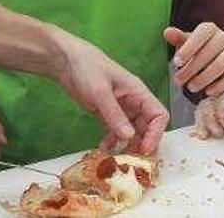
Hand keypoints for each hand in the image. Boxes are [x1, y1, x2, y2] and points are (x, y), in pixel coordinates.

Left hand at [52, 35, 169, 155]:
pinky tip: (104, 148)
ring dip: (127, 145)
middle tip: (132, 161)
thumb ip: (115, 115)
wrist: (65, 61)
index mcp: (138, 92)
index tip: (145, 150)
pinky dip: (113, 141)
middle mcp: (133, 101)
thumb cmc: (86, 68)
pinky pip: (116, 131)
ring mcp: (120, 108)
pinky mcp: (107, 113)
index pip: (158, 115)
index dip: (156, 134)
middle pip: (147, 127)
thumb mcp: (100, 92)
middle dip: (142, 144)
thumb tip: (130, 137)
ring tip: (118, 158)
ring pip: (132, 132)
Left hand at [163, 23, 223, 95]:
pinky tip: (208, 92)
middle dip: (192, 68)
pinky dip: (219, 85)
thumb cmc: (198, 48)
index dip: (189, 48)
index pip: (201, 34)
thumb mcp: (187, 42)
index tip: (176, 63)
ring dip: (204, 78)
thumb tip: (167, 32)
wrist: (220, 54)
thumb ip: (177, 38)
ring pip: (220, 65)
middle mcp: (223, 37)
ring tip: (190, 87)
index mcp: (209, 28)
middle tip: (178, 80)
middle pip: (209, 52)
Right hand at [191, 76, 223, 139]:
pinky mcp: (212, 105)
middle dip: (209, 120)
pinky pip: (201, 110)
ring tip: (205, 135)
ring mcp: (217, 100)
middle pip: (209, 104)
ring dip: (201, 122)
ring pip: (202, 107)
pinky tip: (199, 132)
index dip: (222, 111)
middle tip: (218, 133)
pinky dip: (198, 121)